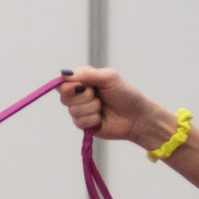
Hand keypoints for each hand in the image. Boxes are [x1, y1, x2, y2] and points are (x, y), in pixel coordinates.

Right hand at [59, 68, 173, 147]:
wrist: (136, 116)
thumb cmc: (125, 94)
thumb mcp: (108, 77)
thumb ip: (86, 74)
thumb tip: (64, 74)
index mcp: (83, 81)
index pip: (62, 82)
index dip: (68, 86)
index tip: (82, 86)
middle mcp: (78, 95)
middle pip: (65, 97)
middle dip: (85, 97)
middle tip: (98, 95)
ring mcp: (80, 110)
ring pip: (73, 111)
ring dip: (92, 108)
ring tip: (103, 107)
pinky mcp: (83, 125)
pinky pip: (79, 122)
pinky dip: (93, 119)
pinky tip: (102, 118)